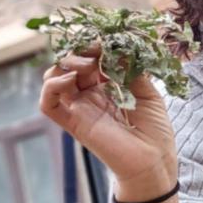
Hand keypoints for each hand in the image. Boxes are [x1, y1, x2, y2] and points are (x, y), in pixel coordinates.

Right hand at [38, 45, 178, 194]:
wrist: (154, 163)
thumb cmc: (154, 131)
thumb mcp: (147, 91)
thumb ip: (131, 68)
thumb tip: (116, 46)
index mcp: (106, 86)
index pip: (89, 57)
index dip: (93, 45)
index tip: (106, 39)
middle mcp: (90, 95)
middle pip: (70, 63)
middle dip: (80, 50)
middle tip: (96, 50)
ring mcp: (80, 108)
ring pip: (53, 78)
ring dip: (65, 64)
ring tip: (87, 65)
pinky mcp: (73, 123)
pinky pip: (48, 104)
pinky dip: (52, 87)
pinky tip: (71, 80)